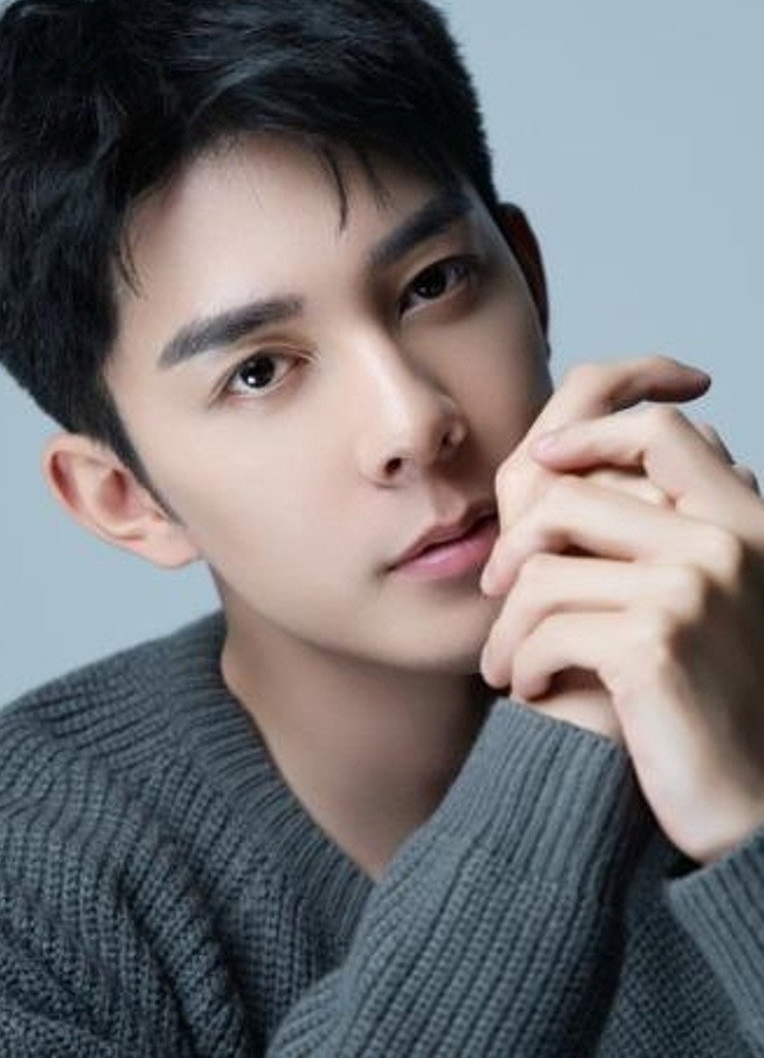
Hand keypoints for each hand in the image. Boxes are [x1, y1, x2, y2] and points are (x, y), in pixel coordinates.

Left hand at [479, 394, 763, 864]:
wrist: (749, 805)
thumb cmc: (710, 701)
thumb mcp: (704, 602)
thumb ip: (667, 534)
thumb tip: (587, 471)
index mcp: (743, 523)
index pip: (661, 434)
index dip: (592, 429)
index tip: (546, 457)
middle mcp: (723, 545)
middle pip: (572, 497)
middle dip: (514, 548)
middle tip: (496, 594)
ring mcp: (690, 590)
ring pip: (542, 569)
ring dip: (506, 624)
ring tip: (506, 664)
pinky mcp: (652, 644)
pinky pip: (543, 627)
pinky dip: (522, 662)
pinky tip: (530, 690)